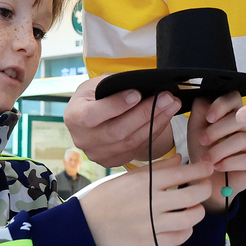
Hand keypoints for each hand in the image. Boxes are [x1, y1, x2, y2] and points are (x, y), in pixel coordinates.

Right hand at [63, 75, 178, 166]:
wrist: (90, 119)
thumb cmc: (93, 97)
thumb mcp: (94, 85)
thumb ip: (112, 85)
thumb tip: (139, 85)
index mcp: (74, 117)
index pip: (93, 115)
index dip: (116, 105)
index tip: (137, 93)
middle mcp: (84, 139)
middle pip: (118, 131)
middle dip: (145, 113)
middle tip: (166, 98)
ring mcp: (98, 154)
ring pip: (131, 142)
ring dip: (156, 122)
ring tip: (171, 105)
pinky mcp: (113, 161)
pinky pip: (137, 148)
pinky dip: (153, 132)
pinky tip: (165, 118)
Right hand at [78, 156, 213, 245]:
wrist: (87, 224)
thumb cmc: (107, 196)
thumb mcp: (130, 176)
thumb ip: (157, 168)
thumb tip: (181, 158)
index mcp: (147, 182)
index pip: (184, 172)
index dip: (201, 169)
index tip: (208, 168)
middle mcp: (152, 202)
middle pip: (194, 194)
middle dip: (205, 188)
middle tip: (204, 187)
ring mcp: (153, 224)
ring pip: (191, 218)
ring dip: (198, 211)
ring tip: (194, 208)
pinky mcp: (151, 242)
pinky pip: (180, 237)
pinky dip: (186, 230)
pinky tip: (182, 225)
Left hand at [185, 94, 245, 213]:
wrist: (205, 179)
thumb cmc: (203, 152)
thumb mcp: (196, 128)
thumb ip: (200, 110)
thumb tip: (207, 100)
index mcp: (233, 114)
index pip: (234, 98)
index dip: (221, 105)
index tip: (208, 118)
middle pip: (238, 118)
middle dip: (216, 130)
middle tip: (203, 141)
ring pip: (242, 139)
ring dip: (219, 150)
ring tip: (208, 159)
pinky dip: (229, 163)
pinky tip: (218, 166)